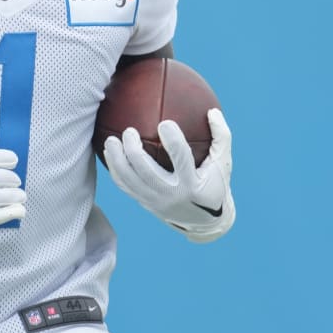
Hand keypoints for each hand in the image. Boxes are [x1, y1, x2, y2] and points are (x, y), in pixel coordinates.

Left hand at [102, 108, 234, 242]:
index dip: (173, 142)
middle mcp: (172, 194)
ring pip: (131, 181)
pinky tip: (109, 153)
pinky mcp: (145, 203)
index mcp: (192, 184)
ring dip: (118, 160)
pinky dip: (115, 171)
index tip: (164, 123)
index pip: (181, 160)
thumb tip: (213, 111)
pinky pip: (125, 187)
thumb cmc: (215, 183)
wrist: (205, 221)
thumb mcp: (223, 163)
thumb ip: (221, 136)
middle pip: (147, 172)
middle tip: (129, 131)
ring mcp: (156, 201)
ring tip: (111, 141)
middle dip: (134, 152)